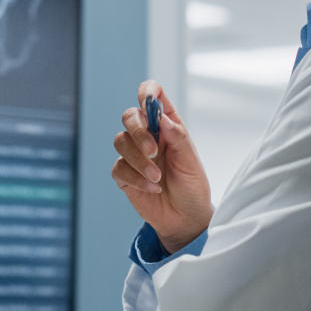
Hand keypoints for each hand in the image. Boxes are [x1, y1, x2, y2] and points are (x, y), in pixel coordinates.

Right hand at [112, 80, 212, 253]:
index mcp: (167, 124)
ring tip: (157, 178)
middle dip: (139, 133)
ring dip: (139, 161)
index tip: (147, 100)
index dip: (148, 92)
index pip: (152, 95)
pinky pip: (119, 168)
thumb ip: (178, 137)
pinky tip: (152, 188)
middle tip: (153, 152)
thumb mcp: (191, 161)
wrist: (185, 218)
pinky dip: (136, 178)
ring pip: (120, 141)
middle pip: (130, 117)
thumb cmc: (192, 185)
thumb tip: (161, 117)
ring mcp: (134, 154)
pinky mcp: (124, 174)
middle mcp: (148, 135)